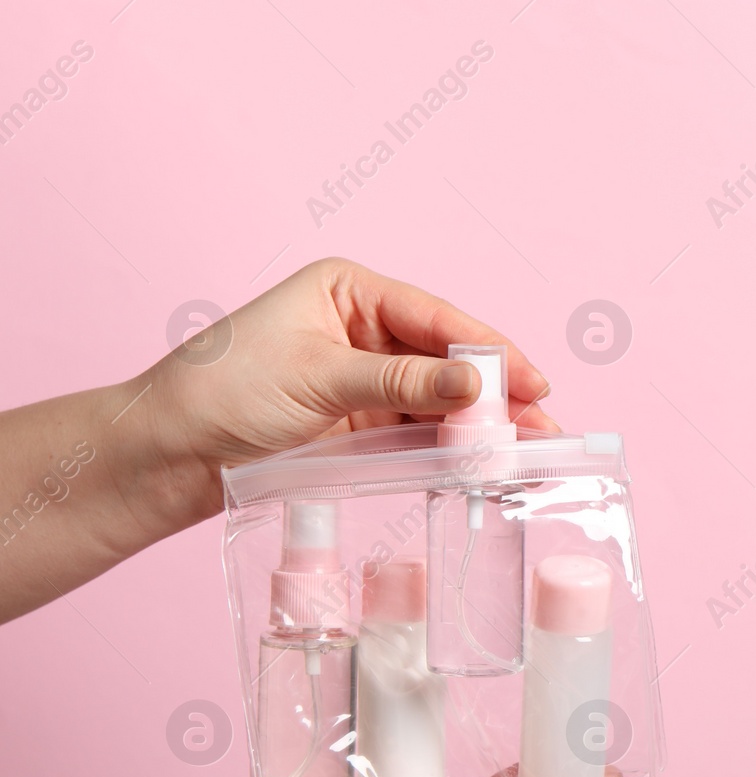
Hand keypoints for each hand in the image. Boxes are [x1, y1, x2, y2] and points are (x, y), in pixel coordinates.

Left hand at [0, 258, 557, 619]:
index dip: (489, 351)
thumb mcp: (321, 380)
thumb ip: (403, 384)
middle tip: (542, 424)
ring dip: (480, 424)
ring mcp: (364, 378)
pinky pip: (419, 431)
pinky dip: (451, 446)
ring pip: (439, 399)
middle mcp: (362, 328)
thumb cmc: (224, 393)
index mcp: (349, 290)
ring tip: (525, 449)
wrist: (167, 455)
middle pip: (447, 359)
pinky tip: (483, 460)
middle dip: (494, 391)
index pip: (436, 318)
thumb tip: (476, 386)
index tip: (531, 381)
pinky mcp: (359, 424)